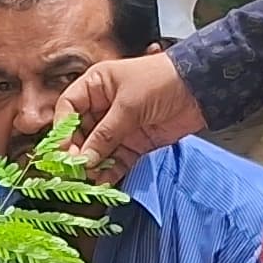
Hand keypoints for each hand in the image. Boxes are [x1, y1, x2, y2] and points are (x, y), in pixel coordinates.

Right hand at [56, 48, 206, 171]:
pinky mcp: (135, 142)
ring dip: (93, 164)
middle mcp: (104, 106)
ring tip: (90, 178)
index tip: (61, 149)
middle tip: (75, 169)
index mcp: (97, 86)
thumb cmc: (163, 80)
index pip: (68, 108)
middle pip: (80, 132)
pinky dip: (110, 171)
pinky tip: (104, 181)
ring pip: (97, 149)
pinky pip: (117, 159)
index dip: (62, 128)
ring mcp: (119, 126)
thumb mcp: (129, 105)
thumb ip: (106, 133)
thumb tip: (84, 158)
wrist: (200, 89)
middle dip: (77, 152)